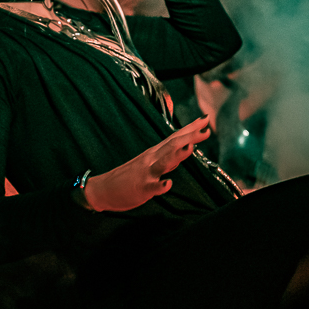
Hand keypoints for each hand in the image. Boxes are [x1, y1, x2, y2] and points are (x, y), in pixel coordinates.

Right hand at [80, 115, 211, 211]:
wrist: (103, 189)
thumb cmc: (129, 177)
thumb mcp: (149, 165)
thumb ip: (167, 159)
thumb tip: (184, 153)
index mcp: (154, 153)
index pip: (175, 138)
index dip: (190, 129)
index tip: (205, 119)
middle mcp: (151, 159)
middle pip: (172, 145)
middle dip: (190, 137)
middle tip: (205, 128)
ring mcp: (146, 173)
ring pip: (164, 162)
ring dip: (177, 155)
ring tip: (190, 147)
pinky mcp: (141, 188)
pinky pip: (151, 187)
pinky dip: (160, 186)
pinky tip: (167, 184)